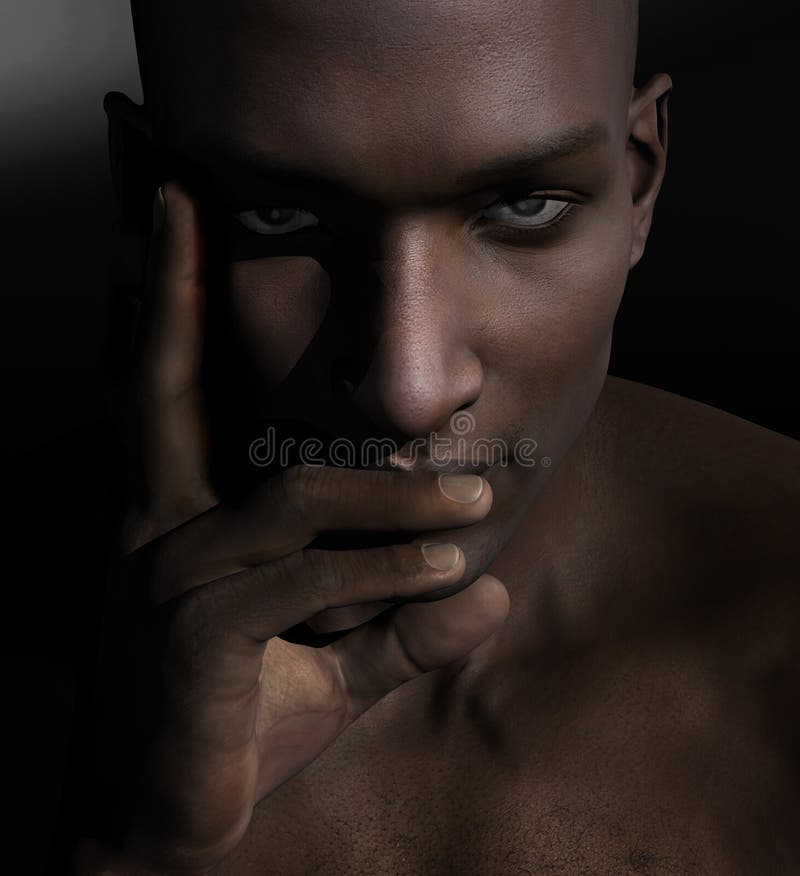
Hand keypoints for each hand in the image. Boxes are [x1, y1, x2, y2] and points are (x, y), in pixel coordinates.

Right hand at [74, 181, 509, 874]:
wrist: (182, 821)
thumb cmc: (252, 718)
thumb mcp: (337, 657)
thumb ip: (402, 621)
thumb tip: (488, 592)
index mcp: (185, 516)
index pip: (169, 387)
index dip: (165, 298)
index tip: (171, 212)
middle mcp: (165, 530)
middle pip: (170, 390)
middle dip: (176, 291)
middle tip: (192, 201)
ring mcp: (174, 579)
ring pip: (296, 502)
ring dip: (397, 499)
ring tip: (478, 504)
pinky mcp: (199, 639)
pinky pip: (308, 580)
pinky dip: (389, 576)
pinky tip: (453, 580)